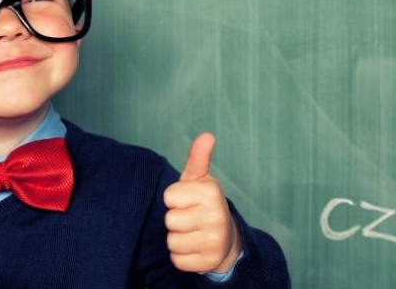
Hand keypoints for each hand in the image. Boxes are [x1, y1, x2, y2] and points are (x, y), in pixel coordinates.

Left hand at [163, 132, 241, 273]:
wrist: (226, 239)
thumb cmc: (204, 205)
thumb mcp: (199, 180)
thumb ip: (198, 158)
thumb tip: (207, 135)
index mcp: (211, 191)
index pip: (169, 197)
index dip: (175, 200)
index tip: (188, 201)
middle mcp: (217, 215)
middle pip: (170, 220)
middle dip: (176, 221)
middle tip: (191, 219)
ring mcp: (215, 240)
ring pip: (172, 242)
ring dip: (178, 239)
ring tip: (193, 233)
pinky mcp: (209, 261)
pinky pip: (177, 260)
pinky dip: (182, 257)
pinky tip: (195, 248)